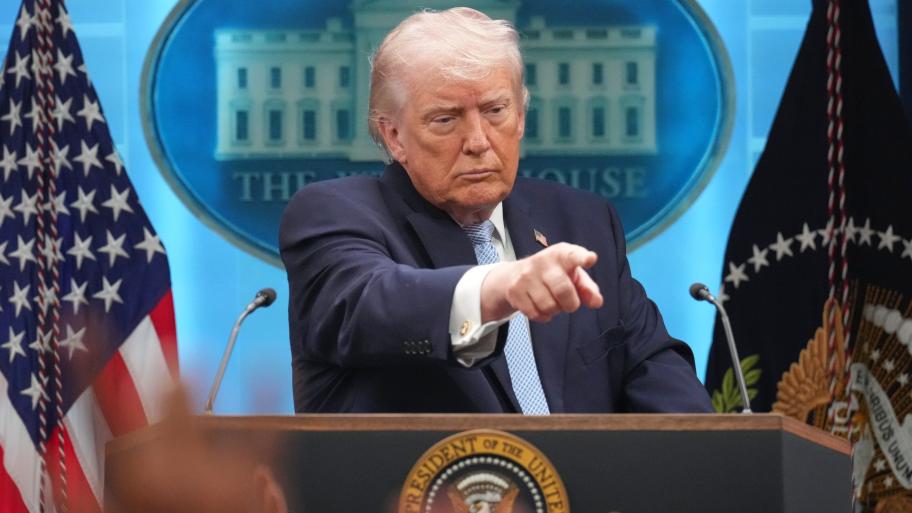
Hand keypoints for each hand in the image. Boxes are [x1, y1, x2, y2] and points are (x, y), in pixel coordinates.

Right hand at [481, 242, 603, 322]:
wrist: (514, 275)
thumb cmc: (553, 275)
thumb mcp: (573, 276)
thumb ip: (588, 288)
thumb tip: (596, 301)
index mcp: (562, 254)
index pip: (573, 255)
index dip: (582, 258)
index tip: (591, 259)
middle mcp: (543, 261)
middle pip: (563, 290)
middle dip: (571, 304)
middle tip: (570, 303)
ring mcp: (526, 275)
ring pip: (548, 306)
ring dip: (555, 310)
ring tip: (552, 301)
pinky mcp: (515, 290)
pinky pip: (535, 314)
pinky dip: (542, 316)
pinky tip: (540, 306)